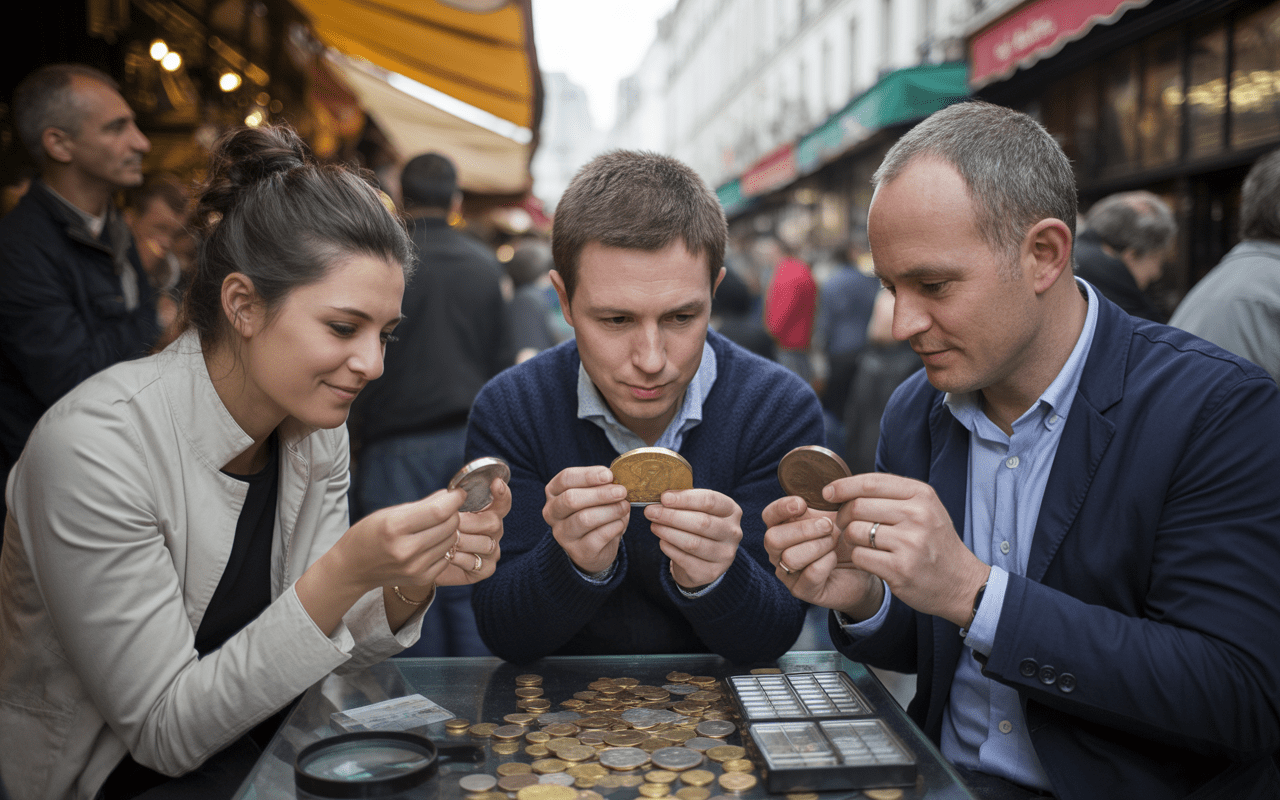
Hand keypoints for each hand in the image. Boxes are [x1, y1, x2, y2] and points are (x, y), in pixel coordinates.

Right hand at [298, 487, 472, 634]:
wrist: (352, 569)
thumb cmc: (369, 535)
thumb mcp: (388, 513)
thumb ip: (422, 504)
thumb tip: (450, 495)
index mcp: (395, 527)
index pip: (438, 511)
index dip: (454, 499)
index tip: (458, 493)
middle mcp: (406, 550)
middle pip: (449, 525)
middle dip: (452, 513)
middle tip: (443, 509)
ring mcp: (415, 567)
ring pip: (451, 540)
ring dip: (449, 530)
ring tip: (434, 526)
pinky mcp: (422, 578)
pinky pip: (447, 556)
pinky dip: (443, 547)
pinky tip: (430, 543)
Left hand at [438, 476, 510, 585]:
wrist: (427, 561)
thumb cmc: (437, 533)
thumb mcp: (441, 515)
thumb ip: (449, 503)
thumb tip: (452, 495)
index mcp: (488, 513)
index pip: (502, 502)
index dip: (502, 493)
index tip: (495, 483)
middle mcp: (495, 532)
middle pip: (494, 522)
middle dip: (471, 522)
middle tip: (453, 523)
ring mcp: (492, 551)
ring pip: (485, 543)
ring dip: (462, 541)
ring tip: (447, 541)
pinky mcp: (485, 570)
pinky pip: (476, 562)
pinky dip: (459, 558)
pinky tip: (448, 555)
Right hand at [542, 466, 629, 573]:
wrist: (596, 547)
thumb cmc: (596, 511)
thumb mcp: (596, 494)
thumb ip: (602, 485)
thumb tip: (616, 481)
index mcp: (554, 492)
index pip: (566, 478)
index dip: (588, 475)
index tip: (609, 475)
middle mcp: (552, 513)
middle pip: (571, 499)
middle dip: (600, 494)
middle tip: (622, 492)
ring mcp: (563, 535)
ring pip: (584, 519)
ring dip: (610, 510)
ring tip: (625, 507)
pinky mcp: (578, 552)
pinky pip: (598, 537)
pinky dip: (614, 527)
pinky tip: (621, 523)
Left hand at [646, 489, 741, 588]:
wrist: (704, 560)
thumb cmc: (699, 527)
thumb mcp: (698, 510)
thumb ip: (684, 501)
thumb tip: (663, 497)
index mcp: (732, 511)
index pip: (710, 500)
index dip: (685, 498)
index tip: (664, 498)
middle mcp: (733, 533)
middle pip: (701, 522)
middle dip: (671, 516)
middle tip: (650, 512)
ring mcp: (724, 555)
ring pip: (692, 543)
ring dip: (668, 532)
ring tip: (654, 525)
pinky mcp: (711, 572)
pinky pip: (685, 559)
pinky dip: (670, 549)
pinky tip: (662, 541)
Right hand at [762, 494, 882, 618]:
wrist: (862, 566)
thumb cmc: (844, 538)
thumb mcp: (835, 515)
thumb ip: (824, 502)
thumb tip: (826, 488)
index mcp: (782, 528)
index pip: (768, 516)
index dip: (781, 508)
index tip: (802, 503)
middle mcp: (778, 551)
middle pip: (773, 538)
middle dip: (803, 529)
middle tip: (828, 525)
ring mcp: (788, 573)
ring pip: (790, 558)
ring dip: (817, 546)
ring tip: (834, 542)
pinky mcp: (802, 591)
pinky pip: (810, 574)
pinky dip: (826, 562)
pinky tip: (835, 558)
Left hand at [826, 473, 988, 626]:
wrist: (960, 582)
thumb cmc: (934, 542)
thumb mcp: (924, 509)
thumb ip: (891, 495)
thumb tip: (845, 486)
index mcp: (922, 495)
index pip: (871, 482)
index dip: (843, 486)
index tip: (827, 492)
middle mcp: (917, 515)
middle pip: (857, 506)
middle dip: (842, 516)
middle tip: (843, 525)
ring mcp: (909, 543)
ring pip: (855, 531)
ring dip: (849, 539)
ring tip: (859, 543)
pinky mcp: (900, 568)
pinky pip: (860, 556)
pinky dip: (857, 558)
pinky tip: (868, 559)